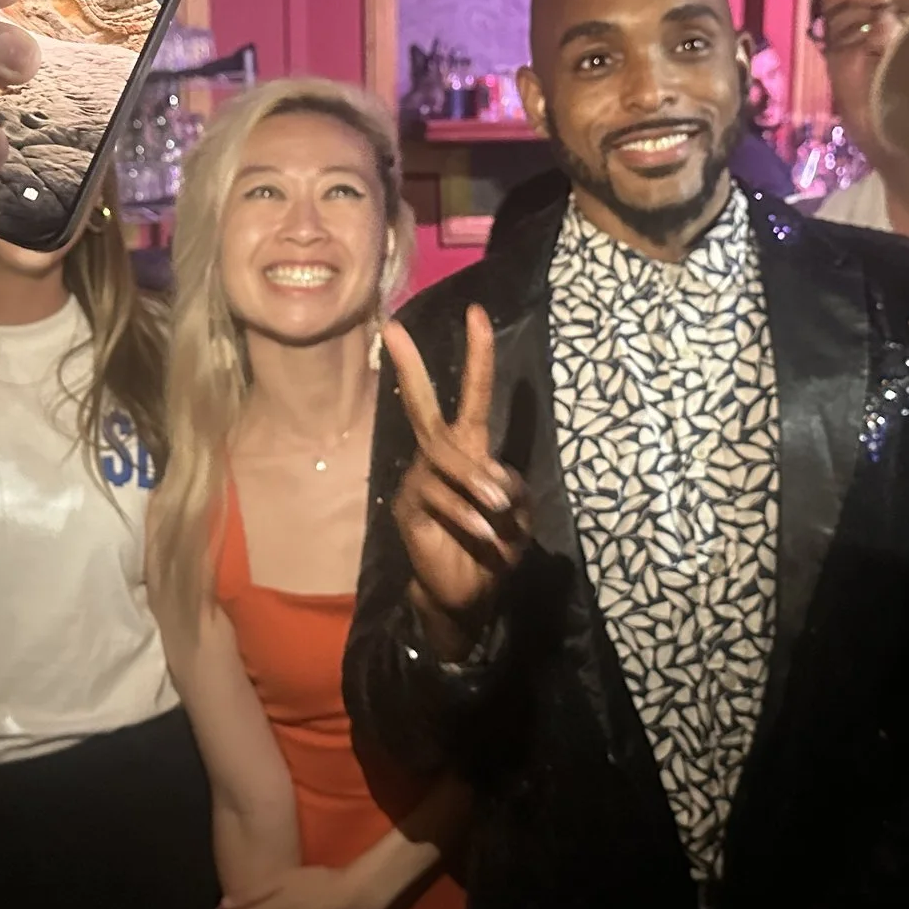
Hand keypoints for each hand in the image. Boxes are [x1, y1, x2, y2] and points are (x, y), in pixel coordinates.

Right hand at [385, 307, 529, 660]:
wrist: (469, 595)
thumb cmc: (495, 548)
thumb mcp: (518, 514)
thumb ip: (511, 488)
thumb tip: (494, 475)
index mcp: (468, 451)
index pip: (471, 397)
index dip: (476, 357)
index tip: (477, 314)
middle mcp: (438, 458)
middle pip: (421, 407)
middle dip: (409, 368)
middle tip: (390, 329)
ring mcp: (419, 482)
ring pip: (444, 460)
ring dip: (476, 483)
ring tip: (499, 513)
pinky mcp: (408, 509)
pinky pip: (436, 497)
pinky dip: (465, 512)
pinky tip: (484, 531)